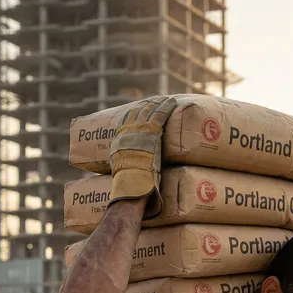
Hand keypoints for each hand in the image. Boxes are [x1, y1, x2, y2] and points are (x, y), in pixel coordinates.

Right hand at [109, 95, 177, 217]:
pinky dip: (167, 106)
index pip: (126, 123)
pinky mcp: (153, 134)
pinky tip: (173, 101)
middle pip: (138, 114)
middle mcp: (128, 134)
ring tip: (166, 99)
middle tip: (155, 102)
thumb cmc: (129, 193)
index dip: (135, 115)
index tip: (140, 110)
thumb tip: (132, 188)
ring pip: (150, 112)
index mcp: (119, 142)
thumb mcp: (124, 181)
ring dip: (158, 104)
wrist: (133, 189)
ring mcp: (140, 133)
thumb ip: (129, 176)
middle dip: (148, 108)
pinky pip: (161, 115)